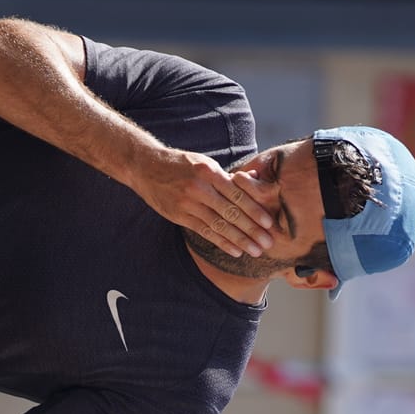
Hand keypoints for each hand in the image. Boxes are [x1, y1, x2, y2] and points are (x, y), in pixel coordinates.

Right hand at [129, 148, 274, 258]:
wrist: (145, 167)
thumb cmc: (180, 164)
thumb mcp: (203, 162)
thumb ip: (225, 176)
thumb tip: (253, 184)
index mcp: (209, 172)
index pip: (237, 195)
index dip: (254, 210)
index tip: (269, 223)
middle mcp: (199, 188)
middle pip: (231, 213)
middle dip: (252, 230)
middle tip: (268, 243)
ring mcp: (188, 204)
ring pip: (219, 226)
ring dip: (240, 240)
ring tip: (255, 251)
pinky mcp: (179, 216)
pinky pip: (205, 232)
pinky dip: (222, 242)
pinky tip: (235, 251)